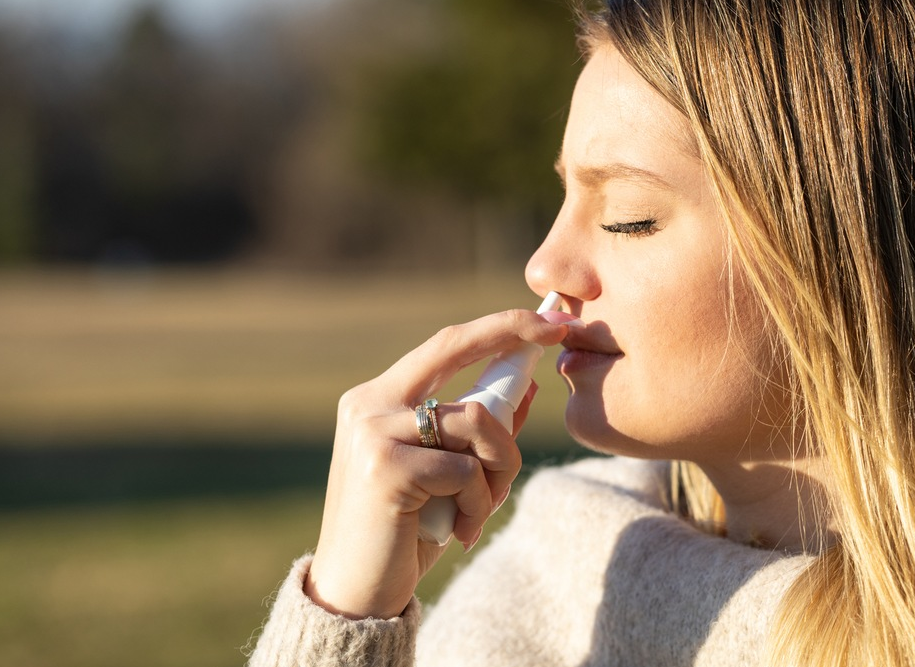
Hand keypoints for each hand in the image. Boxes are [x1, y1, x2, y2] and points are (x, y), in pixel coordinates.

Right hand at [304, 309, 569, 619]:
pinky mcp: (385, 468)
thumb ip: (477, 428)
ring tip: (480, 509)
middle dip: (512, 333)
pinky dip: (477, 502)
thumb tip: (526, 380)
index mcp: (376, 398)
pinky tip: (457, 531)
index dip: (497, 327)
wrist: (353, 596)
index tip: (547, 317)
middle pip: (453, 348)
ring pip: (475, 419)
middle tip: (561, 331)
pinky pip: (465, 469)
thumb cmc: (403, 533)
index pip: (444, 345)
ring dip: (499, 468)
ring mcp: (373, 433)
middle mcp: (368, 404)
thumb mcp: (445, 474)